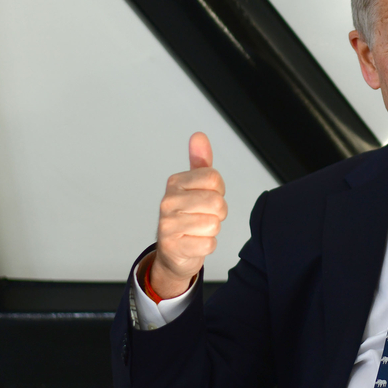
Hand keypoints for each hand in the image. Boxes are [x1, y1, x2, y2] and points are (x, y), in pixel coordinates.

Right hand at [150, 132, 227, 298]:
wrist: (174, 252)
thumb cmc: (189, 215)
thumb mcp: (195, 186)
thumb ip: (200, 161)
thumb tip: (199, 135)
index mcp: (175, 182)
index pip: (214, 178)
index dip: (219, 190)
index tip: (207, 196)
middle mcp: (168, 201)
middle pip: (217, 202)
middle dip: (218, 212)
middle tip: (204, 216)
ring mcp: (168, 225)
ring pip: (214, 224)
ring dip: (212, 230)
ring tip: (198, 229)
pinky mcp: (174, 246)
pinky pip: (209, 243)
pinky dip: (207, 245)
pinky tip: (194, 243)